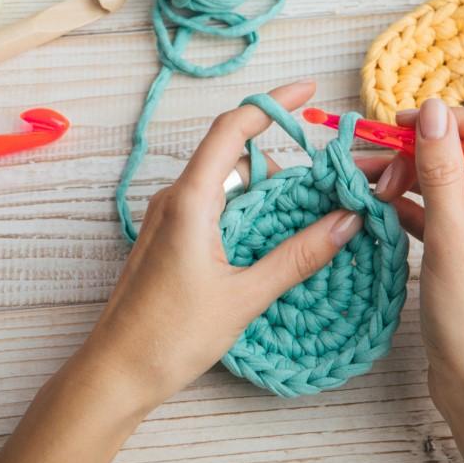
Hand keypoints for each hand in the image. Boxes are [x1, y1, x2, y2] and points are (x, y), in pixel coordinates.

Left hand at [0, 81, 362, 462]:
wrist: (116, 372)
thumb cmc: (170, 336)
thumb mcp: (245, 295)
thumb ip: (299, 255)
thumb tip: (347, 221)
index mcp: (190, 200)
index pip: (233, 127)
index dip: (273, 102)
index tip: (310, 91)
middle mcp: (175, 199)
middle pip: (234, 154)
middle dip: (282, 158)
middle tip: (327, 179)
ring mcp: (168, 218)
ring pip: (225, 182)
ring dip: (266, 189)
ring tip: (310, 212)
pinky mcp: (168, 238)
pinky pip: (213, 206)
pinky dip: (246, 210)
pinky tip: (273, 235)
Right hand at [359, 98, 463, 462]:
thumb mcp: (452, 243)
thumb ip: (441, 173)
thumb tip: (432, 111)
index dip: (454, 120)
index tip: (405, 126)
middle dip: (419, 151)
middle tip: (372, 164)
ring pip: (448, 179)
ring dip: (406, 176)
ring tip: (363, 183)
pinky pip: (439, 209)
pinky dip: (408, 204)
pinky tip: (374, 205)